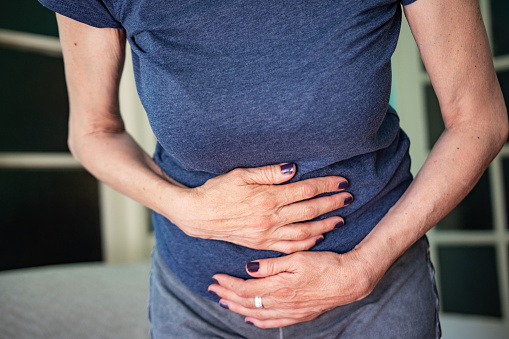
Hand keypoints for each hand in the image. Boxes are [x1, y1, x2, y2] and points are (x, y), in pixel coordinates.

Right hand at [169, 163, 352, 252]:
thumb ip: (267, 173)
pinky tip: (317, 237)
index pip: (305, 190)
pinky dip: (306, 243)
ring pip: (304, 231)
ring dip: (325, 225)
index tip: (342, 182)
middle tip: (349, 198)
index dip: (326, 186)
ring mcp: (266, 234)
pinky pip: (289, 247)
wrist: (197, 215)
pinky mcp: (261, 244)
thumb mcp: (239, 175)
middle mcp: (270, 218)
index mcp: (266, 197)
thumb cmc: (217, 191)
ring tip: (341, 219)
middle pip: (309, 211)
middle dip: (332, 204)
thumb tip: (292, 169)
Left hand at [208, 250, 379, 327]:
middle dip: (227, 296)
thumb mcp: (297, 258)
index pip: (245, 288)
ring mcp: (291, 311)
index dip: (228, 284)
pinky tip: (250, 319)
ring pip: (257, 314)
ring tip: (223, 303)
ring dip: (237, 309)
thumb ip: (270, 266)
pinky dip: (258, 321)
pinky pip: (273, 322)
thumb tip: (248, 269)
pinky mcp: (299, 315)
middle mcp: (282, 303)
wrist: (349, 280)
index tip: (215, 278)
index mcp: (279, 287)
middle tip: (212, 290)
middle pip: (247, 303)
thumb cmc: (325, 264)